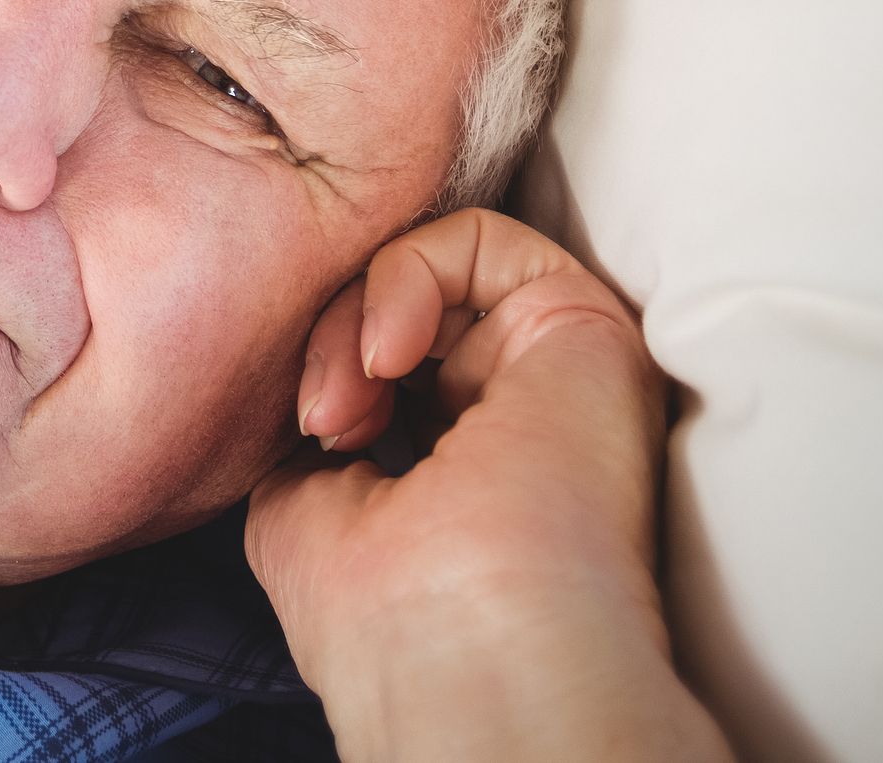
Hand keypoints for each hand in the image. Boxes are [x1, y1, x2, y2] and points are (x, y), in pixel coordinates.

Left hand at [247, 209, 729, 762]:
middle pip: (397, 309)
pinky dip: (406, 270)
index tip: (302, 433)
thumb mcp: (299, 509)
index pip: (382, 366)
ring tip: (345, 405)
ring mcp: (550, 367)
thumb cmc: (380, 612)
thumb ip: (317, 425)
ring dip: (355, 316)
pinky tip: (385, 352)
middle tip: (320, 420)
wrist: (471, 646)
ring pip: (427, 272)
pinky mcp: (584, 322)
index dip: (321, 365)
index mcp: (454, 468)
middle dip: (331, 337)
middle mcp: (511, 415)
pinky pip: (480, 237)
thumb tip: (312, 387)